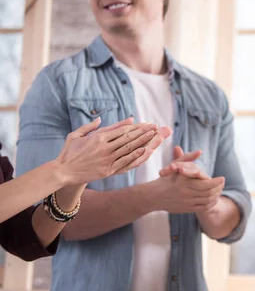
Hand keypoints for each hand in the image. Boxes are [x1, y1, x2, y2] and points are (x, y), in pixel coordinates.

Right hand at [55, 117, 170, 185]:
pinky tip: (145, 150)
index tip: (145, 124)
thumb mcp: (76, 135)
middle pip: (128, 138)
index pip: (121, 130)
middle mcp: (104, 147)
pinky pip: (125, 162)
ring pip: (128, 148)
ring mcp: (107, 159)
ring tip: (154, 136)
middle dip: (142, 132)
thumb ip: (89, 127)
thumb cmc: (69, 153)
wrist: (63, 172)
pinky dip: (135, 156)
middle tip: (155, 127)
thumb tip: (99, 119)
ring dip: (142, 142)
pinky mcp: (108, 170)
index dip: (135, 127)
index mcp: (97, 137)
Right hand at [152, 146, 224, 213]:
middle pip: (209, 193)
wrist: (154, 196)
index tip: (222, 178)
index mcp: (184, 182)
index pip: (206, 184)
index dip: (216, 182)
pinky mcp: (188, 209)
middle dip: (218, 188)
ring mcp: (187, 202)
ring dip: (216, 195)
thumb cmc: (166, 178)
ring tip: (220, 190)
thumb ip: (188, 158)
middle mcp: (186, 193)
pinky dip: (211, 203)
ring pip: (208, 200)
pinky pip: (204, 207)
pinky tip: (214, 198)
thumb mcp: (175, 166)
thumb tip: (200, 151)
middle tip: (222, 183)